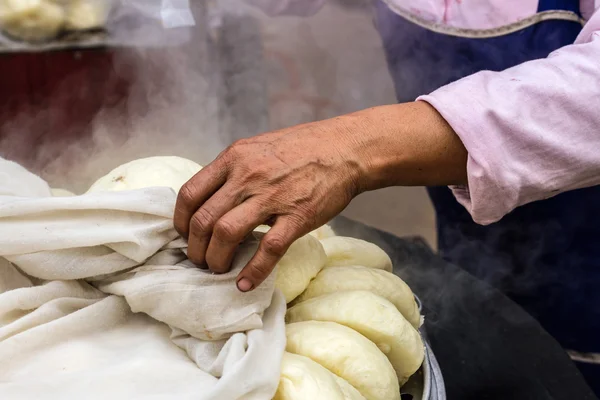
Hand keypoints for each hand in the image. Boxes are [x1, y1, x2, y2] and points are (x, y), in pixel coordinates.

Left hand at [174, 102, 466, 291]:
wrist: (346, 148)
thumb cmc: (303, 147)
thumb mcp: (259, 147)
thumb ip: (235, 169)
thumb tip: (213, 198)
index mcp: (234, 158)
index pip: (190, 194)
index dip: (180, 222)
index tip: (185, 235)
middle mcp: (247, 176)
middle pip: (203, 220)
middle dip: (195, 249)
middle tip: (200, 261)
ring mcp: (272, 197)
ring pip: (226, 235)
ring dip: (216, 260)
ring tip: (218, 270)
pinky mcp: (297, 217)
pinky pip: (267, 250)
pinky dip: (252, 272)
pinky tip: (244, 284)